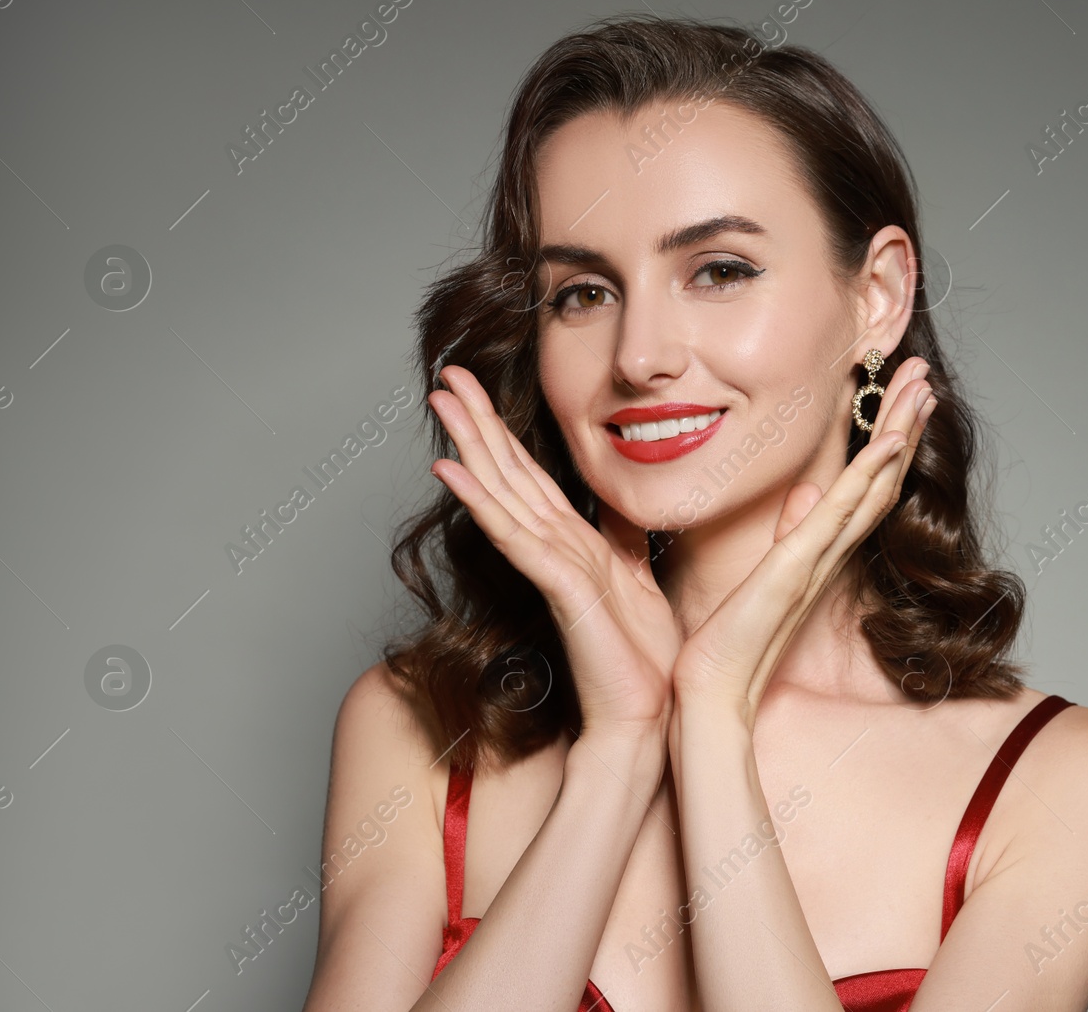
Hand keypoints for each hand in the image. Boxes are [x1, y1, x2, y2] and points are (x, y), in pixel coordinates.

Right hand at [428, 365, 680, 737]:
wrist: (646, 712)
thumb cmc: (642, 656)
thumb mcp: (637, 574)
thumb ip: (622, 536)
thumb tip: (621, 501)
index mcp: (571, 540)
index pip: (527, 474)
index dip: (501, 430)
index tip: (476, 390)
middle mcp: (552, 547)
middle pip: (505, 472)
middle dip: (476, 421)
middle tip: (445, 375)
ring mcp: (549, 565)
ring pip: (502, 492)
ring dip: (470, 445)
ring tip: (440, 402)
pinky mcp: (557, 585)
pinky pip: (515, 536)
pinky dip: (483, 501)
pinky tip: (454, 471)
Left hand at [669, 355, 934, 728]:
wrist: (712, 691)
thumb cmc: (727, 641)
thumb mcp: (758, 574)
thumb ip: (787, 531)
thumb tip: (804, 492)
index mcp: (817, 549)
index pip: (861, 484)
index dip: (885, 438)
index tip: (899, 394)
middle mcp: (827, 551)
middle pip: (880, 477)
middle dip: (902, 422)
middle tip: (922, 374)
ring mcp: (817, 558)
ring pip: (871, 485)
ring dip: (897, 434)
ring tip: (919, 387)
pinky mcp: (797, 566)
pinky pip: (841, 513)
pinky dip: (869, 475)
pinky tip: (890, 440)